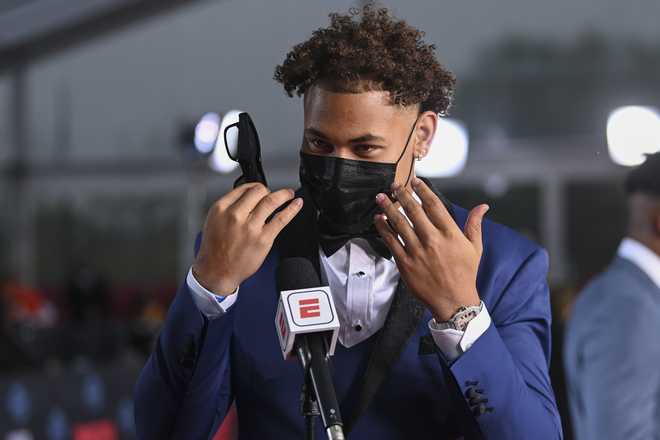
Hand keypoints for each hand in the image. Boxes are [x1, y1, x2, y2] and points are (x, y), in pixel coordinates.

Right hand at [192, 182, 302, 293]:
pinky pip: (282, 218)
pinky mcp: (264, 238)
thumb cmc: (214, 249)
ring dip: (284, 194)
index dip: (255, 187)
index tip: (260, 189)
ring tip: (289, 194)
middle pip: (258, 191)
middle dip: (268, 190)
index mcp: (221, 208)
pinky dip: (292, 208)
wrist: (216, 271)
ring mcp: (251, 227)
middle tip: (273, 193)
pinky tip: (297, 204)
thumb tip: (247, 198)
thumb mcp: (213, 221)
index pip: (243, 188)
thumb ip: (229, 208)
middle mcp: (235, 215)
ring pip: (271, 201)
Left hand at [373, 177, 488, 320]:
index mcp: (450, 234)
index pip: (434, 205)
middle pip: (414, 211)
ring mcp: (417, 251)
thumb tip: (483, 206)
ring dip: (388, 208)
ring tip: (380, 197)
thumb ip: (475, 225)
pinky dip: (383, 228)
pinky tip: (378, 218)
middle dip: (402, 195)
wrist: (453, 301)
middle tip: (394, 185)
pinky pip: (391, 241)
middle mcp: (433, 240)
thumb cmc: (465, 273)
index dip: (423, 191)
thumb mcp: (475, 248)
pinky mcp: (405, 263)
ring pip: (399, 223)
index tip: (415, 182)